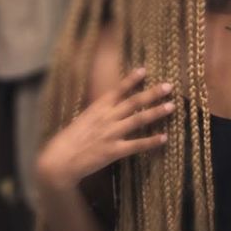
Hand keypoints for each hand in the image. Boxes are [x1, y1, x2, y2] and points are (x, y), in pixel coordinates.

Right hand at [36, 68, 173, 189]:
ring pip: (138, 120)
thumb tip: (112, 104)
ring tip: (171, 106)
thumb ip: (99, 111)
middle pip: (134, 102)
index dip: (131, 79)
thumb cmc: (69, 140)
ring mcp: (111, 134)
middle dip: (152, 93)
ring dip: (156, 112)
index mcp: (98, 108)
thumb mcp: (84, 119)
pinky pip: (136, 145)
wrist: (59, 161)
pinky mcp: (114, 151)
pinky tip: (164, 137)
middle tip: (169, 86)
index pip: (118, 90)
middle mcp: (107, 118)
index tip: (144, 69)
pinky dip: (151, 141)